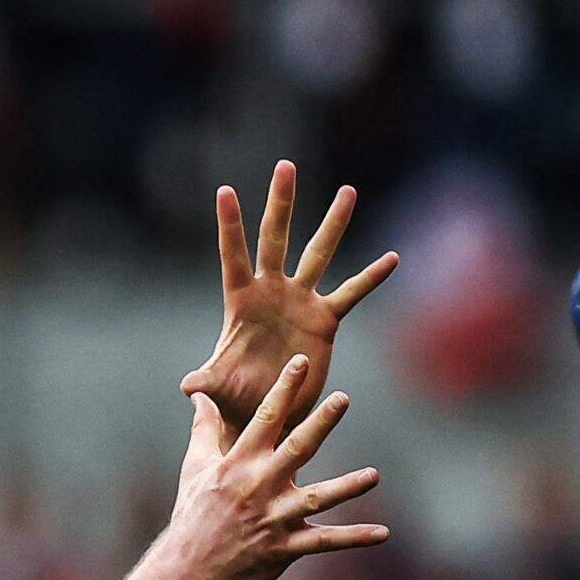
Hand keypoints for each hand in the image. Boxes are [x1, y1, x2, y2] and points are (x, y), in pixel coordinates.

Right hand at [161, 358, 385, 579]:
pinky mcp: (285, 548)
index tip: (301, 363)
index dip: (284, 389)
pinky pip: (325, 542)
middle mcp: (259, 487)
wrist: (190, 572)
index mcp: (239, 464)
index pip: (265, 419)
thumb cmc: (193, 516)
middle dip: (320, 423)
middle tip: (342, 399)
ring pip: (318, 499)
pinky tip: (382, 533)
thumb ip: (204, 429)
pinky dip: (354, 538)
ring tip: (373, 476)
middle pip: (297, 449)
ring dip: (347, 486)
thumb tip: (199, 396)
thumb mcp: (195, 468)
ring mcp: (274, 519)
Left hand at [183, 162, 397, 437]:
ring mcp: (300, 301)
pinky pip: (351, 294)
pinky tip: (392, 258)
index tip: (225, 190)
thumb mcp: (221, 389)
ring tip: (348, 191)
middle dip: (281, 203)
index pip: (234, 256)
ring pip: (318, 254)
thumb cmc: (236, 399)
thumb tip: (187, 387)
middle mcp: (271, 292)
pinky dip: (370, 277)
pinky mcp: (324, 320)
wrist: (268, 413)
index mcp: (241, 301)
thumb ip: (207, 383)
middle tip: (285, 166)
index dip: (230, 226)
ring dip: (332, 224)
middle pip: (275, 239)